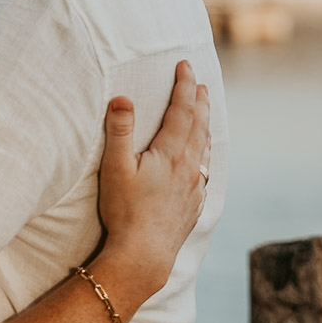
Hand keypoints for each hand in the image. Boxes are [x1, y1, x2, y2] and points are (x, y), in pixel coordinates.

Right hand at [92, 60, 210, 307]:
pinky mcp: (195, 205)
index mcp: (171, 153)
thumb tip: (122, 97)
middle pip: (199, 125)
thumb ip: (120, 131)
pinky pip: (206, 169)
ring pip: (205, 147)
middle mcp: (189, 167)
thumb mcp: (116, 168)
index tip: (185, 66)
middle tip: (200, 82)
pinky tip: (202, 157)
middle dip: (199, 100)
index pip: (182, 110)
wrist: (144, 256)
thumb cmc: (125, 212)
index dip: (184, 85)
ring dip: (205, 124)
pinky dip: (206, 152)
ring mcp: (195, 187)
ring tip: (205, 111)